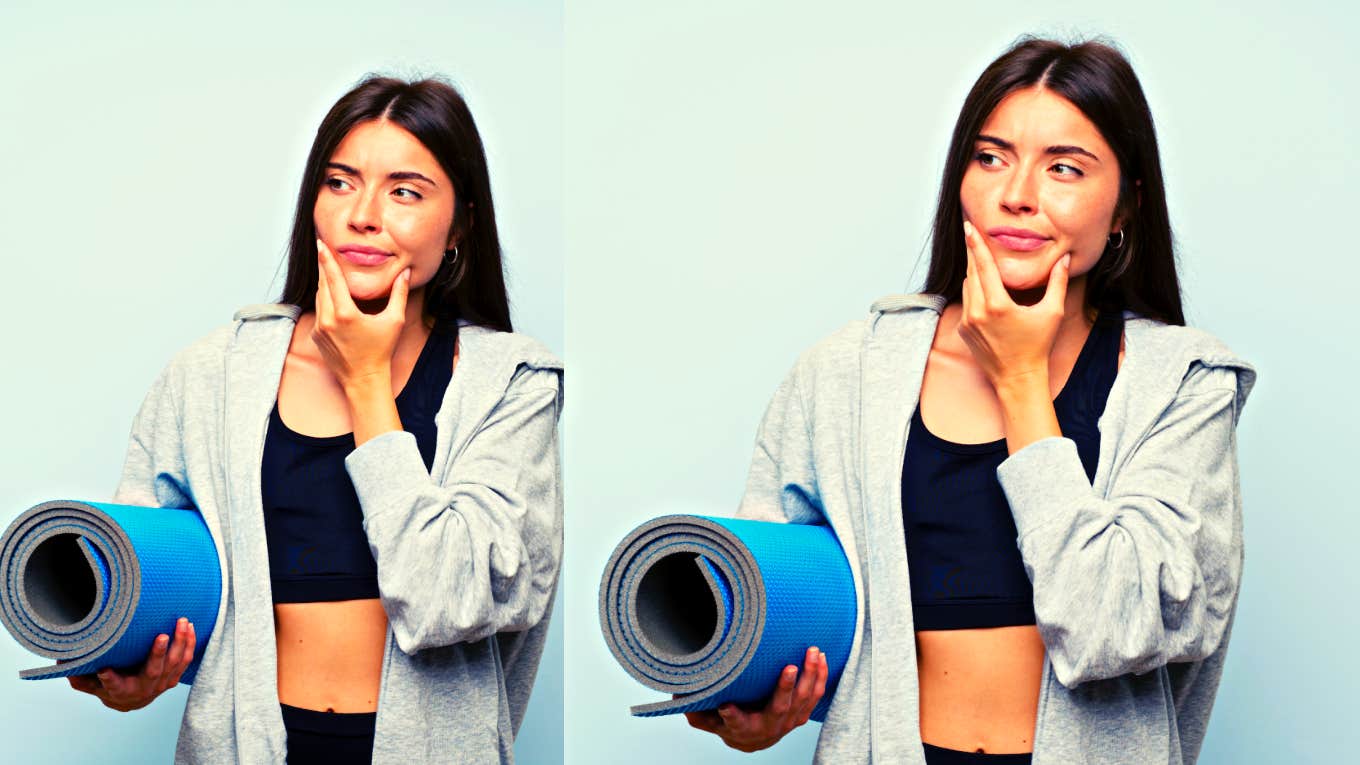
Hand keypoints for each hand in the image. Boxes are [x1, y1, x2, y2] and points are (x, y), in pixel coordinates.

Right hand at [67, 617, 195, 711]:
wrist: (131, 702)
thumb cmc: (109, 687)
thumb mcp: (91, 684)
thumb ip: (79, 675)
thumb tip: (61, 661)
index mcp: (120, 691)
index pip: (113, 686)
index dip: (109, 679)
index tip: (104, 670)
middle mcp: (143, 688)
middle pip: (153, 671)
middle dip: (158, 654)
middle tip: (162, 635)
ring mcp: (162, 683)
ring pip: (175, 663)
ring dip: (181, 643)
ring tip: (182, 622)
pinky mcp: (174, 677)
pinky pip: (186, 660)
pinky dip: (189, 644)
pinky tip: (190, 627)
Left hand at [313, 239, 410, 394]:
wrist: (364, 379)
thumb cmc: (381, 351)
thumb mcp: (394, 321)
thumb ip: (398, 294)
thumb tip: (404, 273)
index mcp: (345, 314)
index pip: (333, 279)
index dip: (326, 260)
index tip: (321, 244)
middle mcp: (327, 320)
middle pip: (322, 286)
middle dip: (324, 268)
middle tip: (324, 251)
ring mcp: (319, 329)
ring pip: (319, 298)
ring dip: (324, 284)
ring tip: (328, 270)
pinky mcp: (316, 336)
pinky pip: (319, 312)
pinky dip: (325, 302)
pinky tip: (332, 297)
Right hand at [683, 647, 827, 752]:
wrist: (753, 741)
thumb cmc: (729, 724)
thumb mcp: (709, 720)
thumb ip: (696, 709)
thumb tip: (678, 693)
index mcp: (743, 728)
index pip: (735, 723)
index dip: (731, 715)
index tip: (727, 706)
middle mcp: (768, 726)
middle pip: (779, 708)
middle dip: (785, 688)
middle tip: (789, 667)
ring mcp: (788, 721)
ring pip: (804, 699)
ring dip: (810, 676)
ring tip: (812, 652)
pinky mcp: (801, 714)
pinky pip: (815, 696)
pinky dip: (820, 678)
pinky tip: (822, 658)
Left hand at [957, 220, 1070, 392]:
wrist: (1018, 378)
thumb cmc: (1037, 346)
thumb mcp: (1052, 313)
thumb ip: (1057, 283)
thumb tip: (1064, 259)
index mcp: (996, 305)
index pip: (983, 266)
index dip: (976, 245)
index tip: (968, 228)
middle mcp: (976, 312)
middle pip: (972, 273)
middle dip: (973, 254)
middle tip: (973, 235)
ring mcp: (967, 322)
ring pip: (967, 288)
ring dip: (975, 275)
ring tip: (984, 263)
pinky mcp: (963, 330)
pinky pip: (966, 303)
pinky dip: (974, 293)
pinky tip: (985, 291)